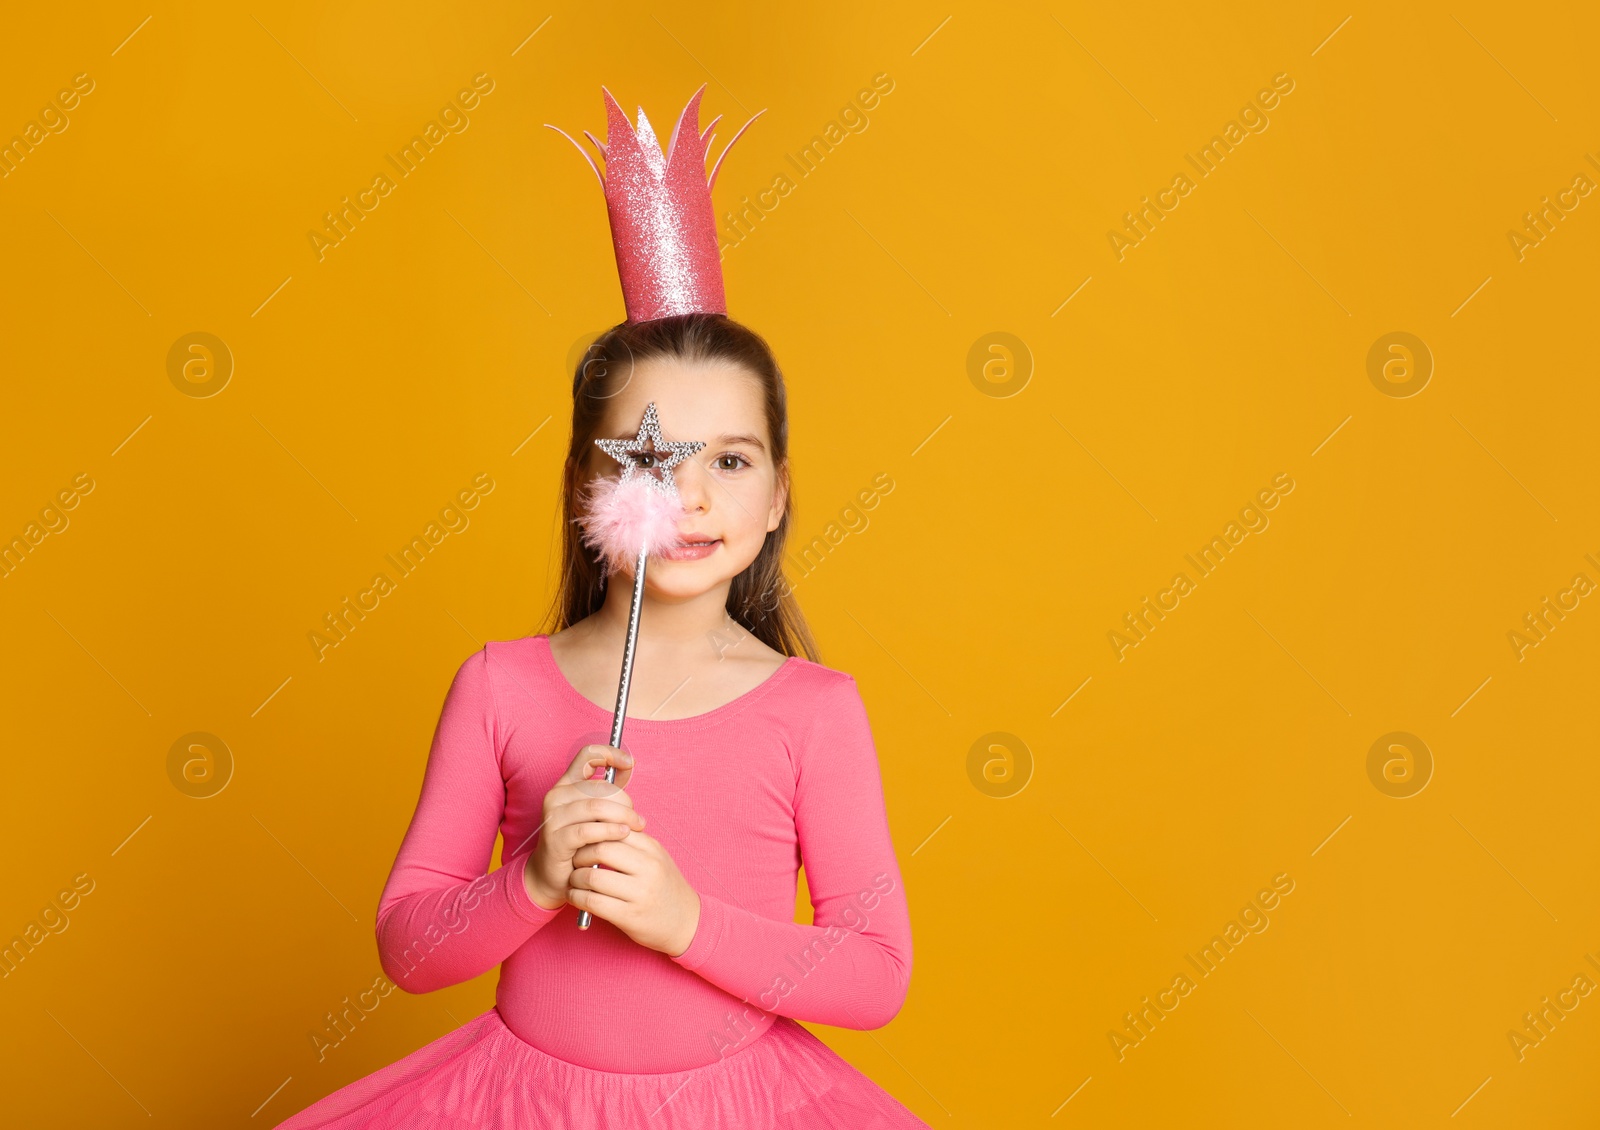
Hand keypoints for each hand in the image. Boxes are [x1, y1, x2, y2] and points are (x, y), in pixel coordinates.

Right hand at [524, 745, 644, 910]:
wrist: (553, 876)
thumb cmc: (579, 843)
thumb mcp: (595, 814)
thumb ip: (608, 793)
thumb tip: (628, 766)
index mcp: (567, 784)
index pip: (587, 755)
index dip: (610, 754)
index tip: (629, 763)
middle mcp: (557, 795)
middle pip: (600, 786)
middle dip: (625, 801)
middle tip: (636, 818)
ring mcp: (554, 816)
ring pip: (596, 807)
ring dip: (622, 816)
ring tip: (636, 826)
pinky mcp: (556, 838)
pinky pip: (588, 830)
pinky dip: (610, 831)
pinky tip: (623, 834)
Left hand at [567, 831, 701, 956]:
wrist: (685, 922)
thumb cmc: (664, 886)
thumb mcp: (656, 858)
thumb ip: (633, 842)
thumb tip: (599, 826)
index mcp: (653, 849)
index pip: (615, 828)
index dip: (593, 832)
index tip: (583, 839)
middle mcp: (648, 868)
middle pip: (601, 849)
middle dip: (580, 854)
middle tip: (574, 859)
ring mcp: (639, 893)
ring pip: (593, 877)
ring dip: (575, 877)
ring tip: (573, 879)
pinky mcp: (629, 916)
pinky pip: (592, 902)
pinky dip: (577, 897)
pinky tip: (575, 896)